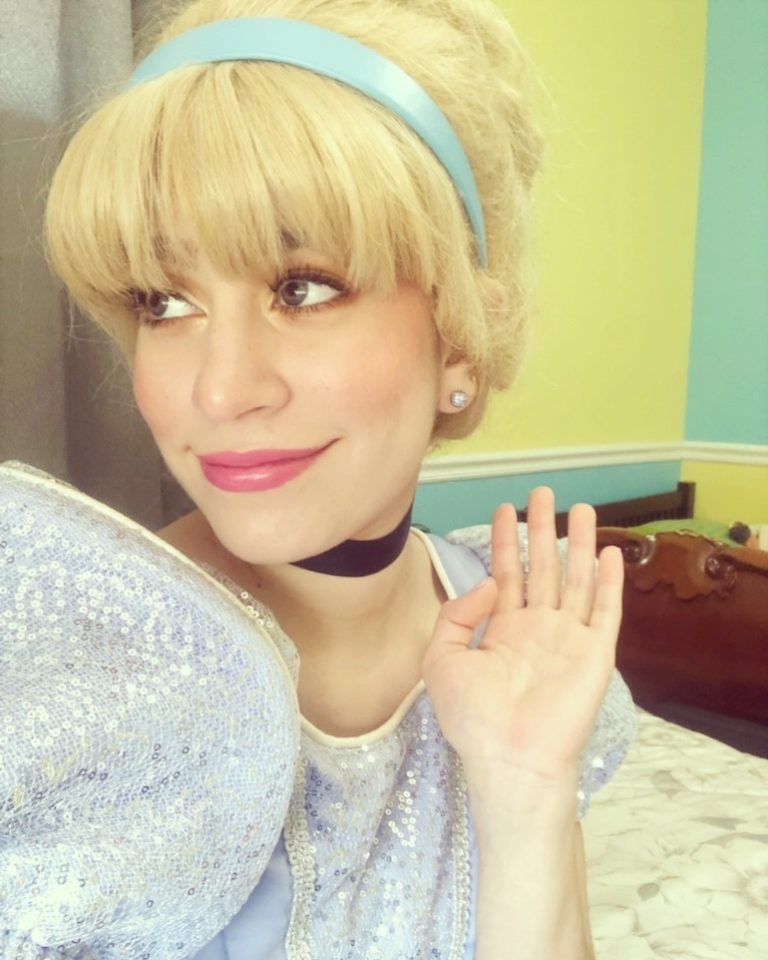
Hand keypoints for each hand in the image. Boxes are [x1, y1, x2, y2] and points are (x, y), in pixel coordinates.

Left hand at [422, 487, 623, 784]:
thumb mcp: (441, 660)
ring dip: (580, 543)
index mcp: (502, 630)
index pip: (506, 573)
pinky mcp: (595, 652)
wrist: (509, 757)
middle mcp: (537, 628)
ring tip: (582, 507)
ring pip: (576, 578)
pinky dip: (609, 581)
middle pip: (542, 567)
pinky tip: (609, 552)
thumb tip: (490, 580)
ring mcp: (568, 638)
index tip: (506, 508)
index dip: (505, 540)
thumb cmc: (472, 717)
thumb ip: (456, 614)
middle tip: (542, 492)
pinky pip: (605, 609)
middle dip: (542, 529)